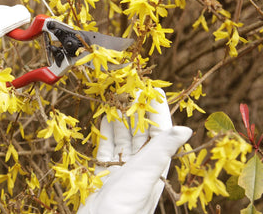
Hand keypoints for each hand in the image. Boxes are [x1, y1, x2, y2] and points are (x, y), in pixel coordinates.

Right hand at [77, 89, 191, 213]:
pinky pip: (106, 149)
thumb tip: (187, 129)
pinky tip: (103, 121)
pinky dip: (105, 134)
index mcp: (155, 164)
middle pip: (139, 132)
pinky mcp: (105, 174)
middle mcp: (140, 165)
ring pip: (122, 138)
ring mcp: (122, 169)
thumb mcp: (147, 171)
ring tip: (114, 100)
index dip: (156, 109)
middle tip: (128, 90)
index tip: (152, 89)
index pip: (159, 130)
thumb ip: (163, 148)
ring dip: (118, 120)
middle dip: (134, 110)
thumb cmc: (127, 202)